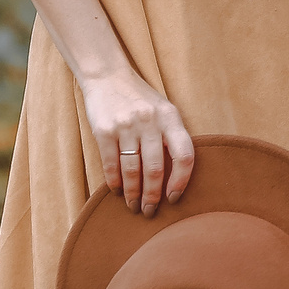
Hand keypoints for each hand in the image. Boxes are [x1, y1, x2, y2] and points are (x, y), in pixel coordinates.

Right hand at [81, 66, 195, 215]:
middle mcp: (150, 121)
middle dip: (152, 196)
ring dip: (133, 193)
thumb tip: (175, 176)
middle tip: (150, 211)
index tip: (174, 198)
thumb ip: (171, 136)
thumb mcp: (163, 110)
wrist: (108, 77)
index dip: (181, 181)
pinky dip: (114, 182)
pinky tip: (116, 191)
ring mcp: (126, 126)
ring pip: (132, 171)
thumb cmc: (140, 99)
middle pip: (155, 169)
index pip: (184, 155)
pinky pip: (111, 164)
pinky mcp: (104, 131)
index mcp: (170, 116)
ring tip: (133, 206)